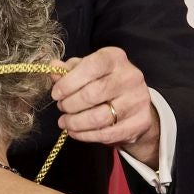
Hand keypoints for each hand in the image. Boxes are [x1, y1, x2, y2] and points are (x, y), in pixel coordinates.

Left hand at [53, 47, 158, 166]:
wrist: (135, 104)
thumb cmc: (105, 82)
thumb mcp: (87, 70)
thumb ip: (69, 70)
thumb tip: (53, 68)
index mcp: (115, 58)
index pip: (91, 66)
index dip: (69, 82)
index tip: (56, 93)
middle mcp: (130, 77)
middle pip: (92, 94)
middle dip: (70, 104)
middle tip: (61, 107)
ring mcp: (138, 101)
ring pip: (99, 117)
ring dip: (75, 122)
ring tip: (65, 122)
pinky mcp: (140, 123)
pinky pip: (107, 134)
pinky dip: (86, 135)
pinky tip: (75, 132)